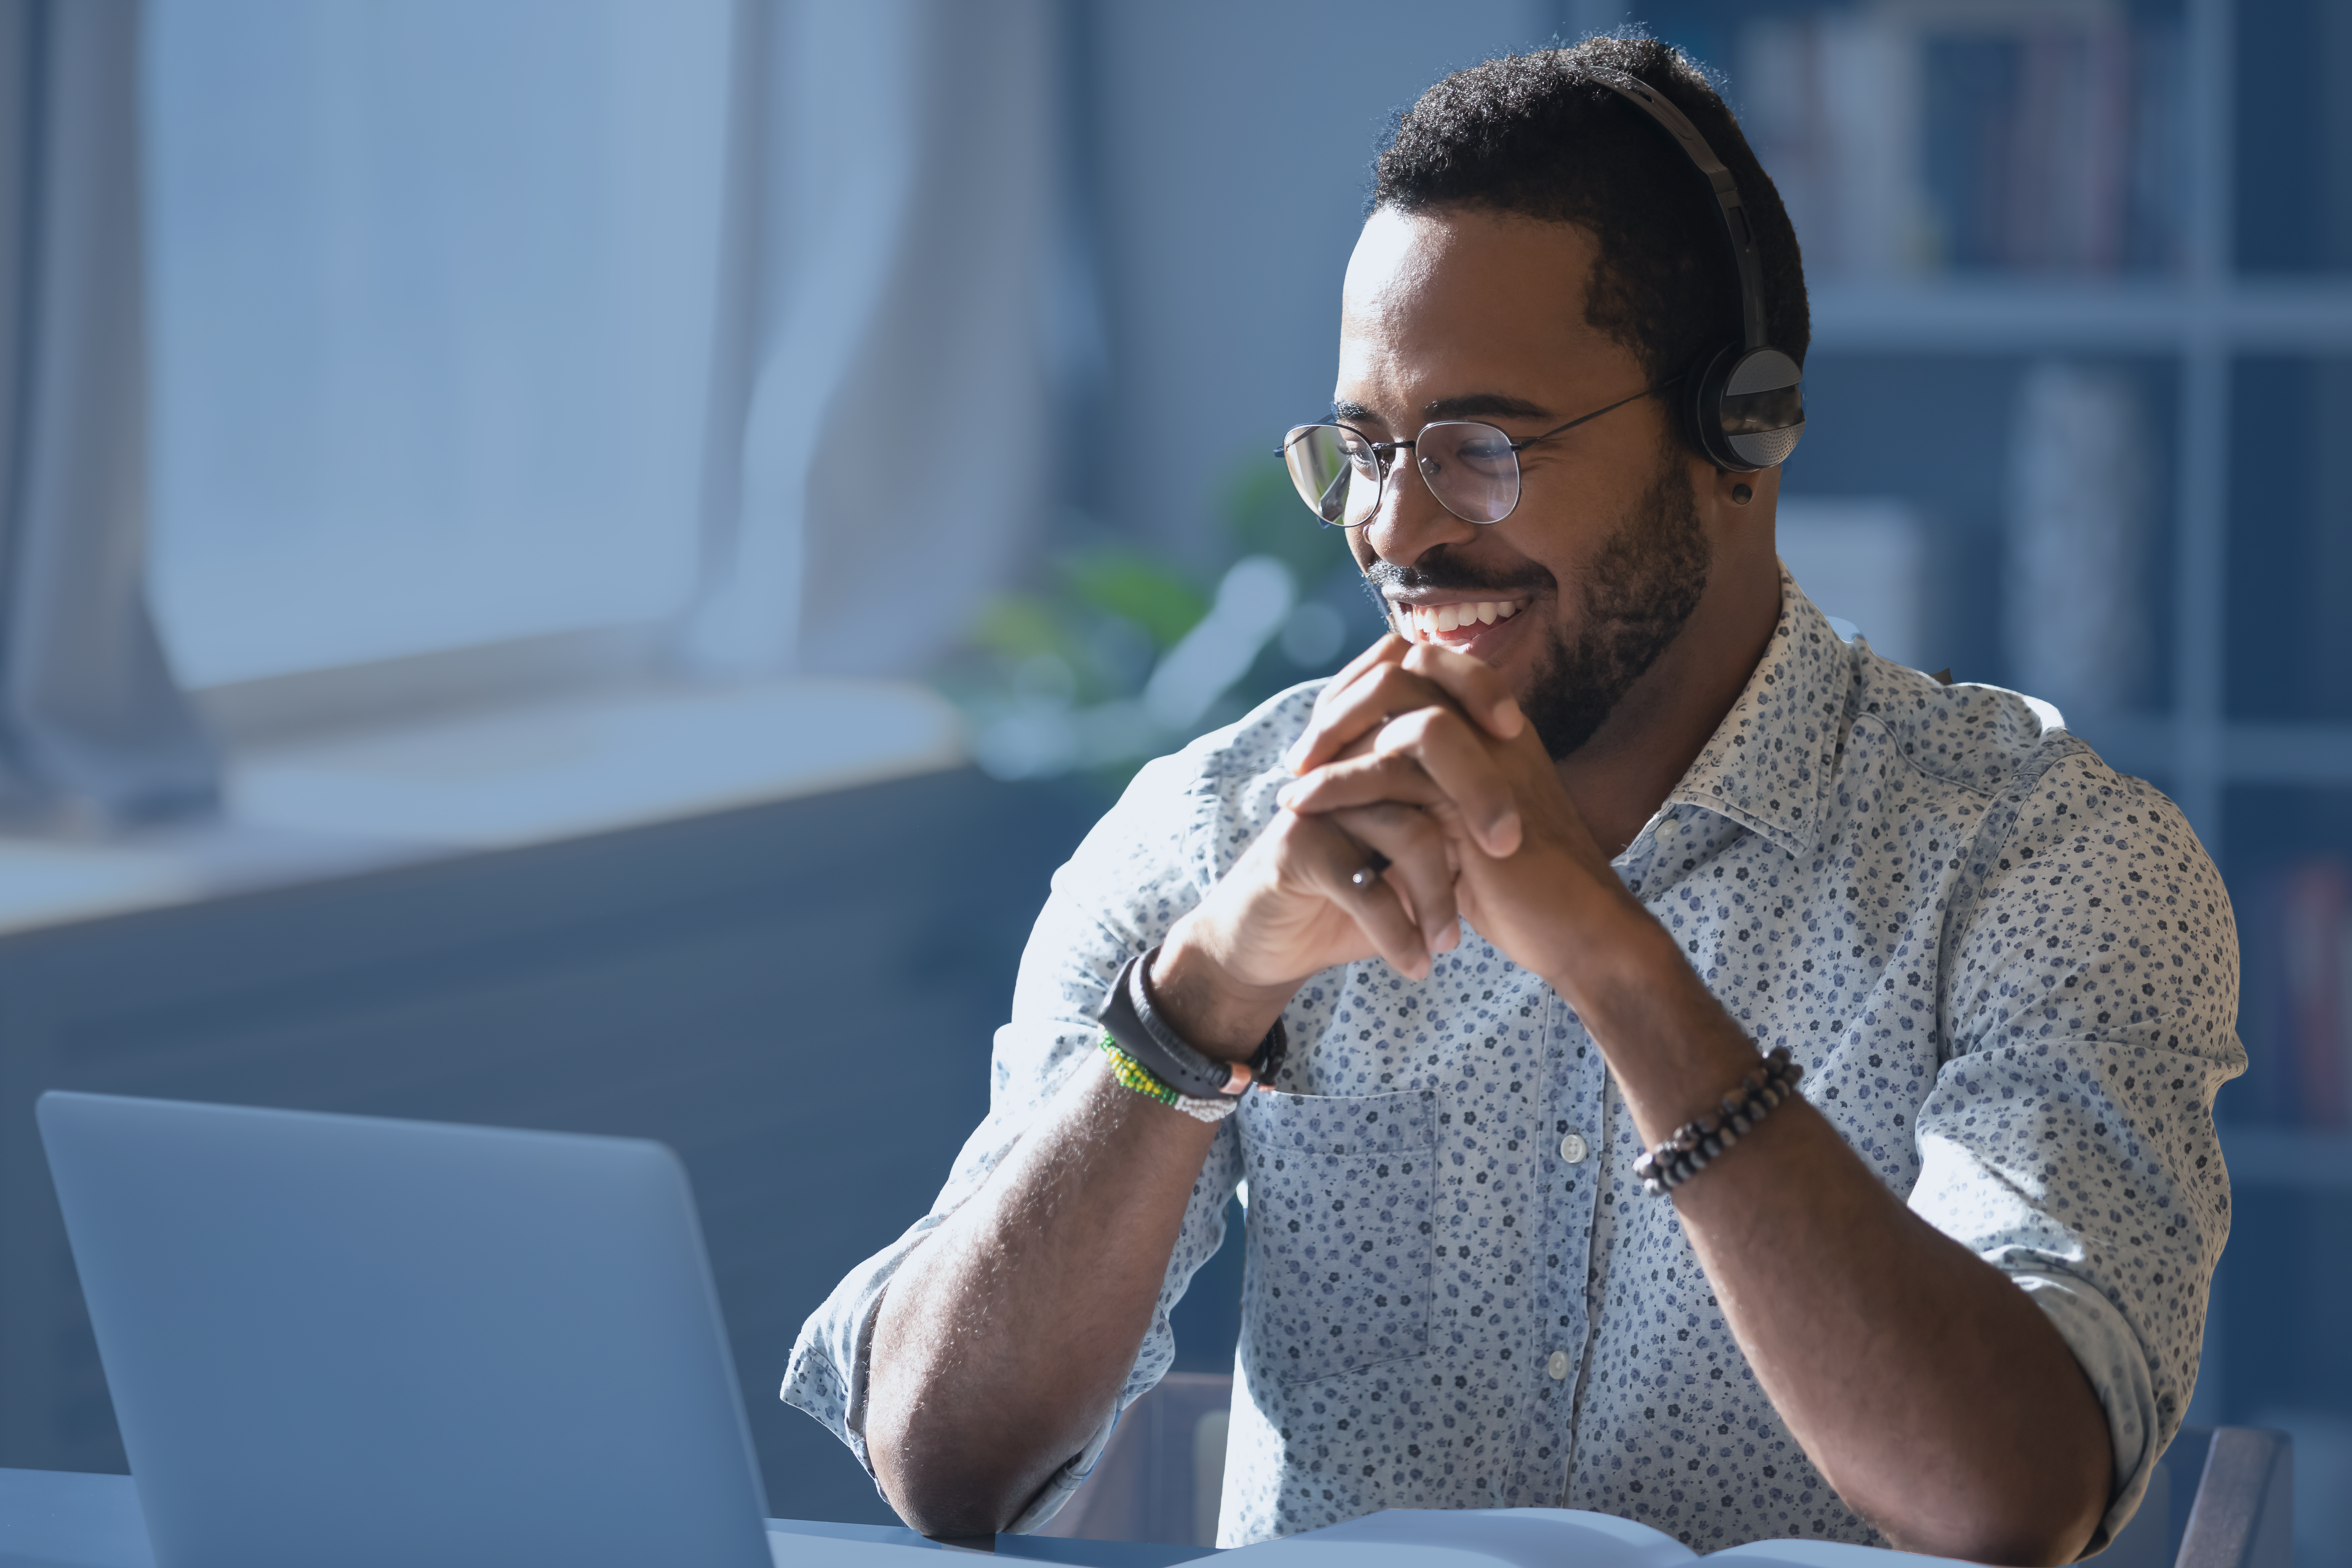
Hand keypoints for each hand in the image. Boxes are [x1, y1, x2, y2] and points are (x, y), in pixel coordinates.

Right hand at [1147, 637, 1519, 1054]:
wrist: (1273, 940)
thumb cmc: (1356, 889)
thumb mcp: (1410, 848)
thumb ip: (1450, 809)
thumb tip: (1529, 792)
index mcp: (1374, 745)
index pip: (1427, 680)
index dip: (1477, 687)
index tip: (1518, 734)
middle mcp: (1345, 760)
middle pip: (1425, 742)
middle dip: (1480, 795)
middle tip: (1507, 849)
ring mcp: (1319, 800)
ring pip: (1407, 827)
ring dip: (1438, 894)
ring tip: (1451, 943)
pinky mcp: (1295, 846)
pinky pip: (1365, 885)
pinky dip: (1398, 932)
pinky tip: (1416, 964)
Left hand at [1276, 639, 1641, 993]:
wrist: (1576, 933)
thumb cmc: (1523, 889)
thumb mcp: (1469, 825)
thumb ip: (1435, 788)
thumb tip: (1373, 771)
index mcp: (1497, 727)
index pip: (1426, 665)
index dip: (1368, 684)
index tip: (1327, 729)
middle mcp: (1495, 729)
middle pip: (1405, 668)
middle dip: (1342, 702)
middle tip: (1301, 752)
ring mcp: (1488, 756)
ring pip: (1397, 707)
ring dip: (1332, 736)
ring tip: (1292, 778)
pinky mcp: (1474, 799)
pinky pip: (1391, 768)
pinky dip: (1336, 782)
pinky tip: (1301, 805)